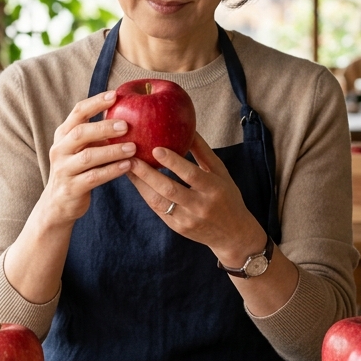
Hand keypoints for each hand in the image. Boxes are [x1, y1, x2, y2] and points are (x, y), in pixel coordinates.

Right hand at [40, 90, 135, 226]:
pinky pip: (94, 177)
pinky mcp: (71, 187)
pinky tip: (128, 166)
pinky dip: (112, 171)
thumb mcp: (81, 148)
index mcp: (63, 134)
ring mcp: (63, 169)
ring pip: (88, 156)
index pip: (78, 112)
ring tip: (133, 148)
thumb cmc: (77, 169)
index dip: (96, 102)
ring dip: (112, 151)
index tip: (115, 95)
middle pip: (80, 132)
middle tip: (127, 125)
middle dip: (104, 127)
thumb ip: (95, 134)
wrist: (58, 203)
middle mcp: (60, 149)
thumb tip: (126, 114)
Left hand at [126, 132, 267, 266]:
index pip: (192, 174)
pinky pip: (158, 209)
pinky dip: (145, 194)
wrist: (233, 234)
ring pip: (158, 202)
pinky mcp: (178, 228)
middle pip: (170, 190)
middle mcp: (200, 206)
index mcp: (214, 189)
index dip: (174, 162)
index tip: (156, 148)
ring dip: (141, 184)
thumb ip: (203, 152)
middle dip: (148, 173)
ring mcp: (187, 220)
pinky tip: (136, 181)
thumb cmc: (226, 195)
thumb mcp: (220, 172)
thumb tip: (188, 127)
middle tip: (131, 157)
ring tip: (127, 167)